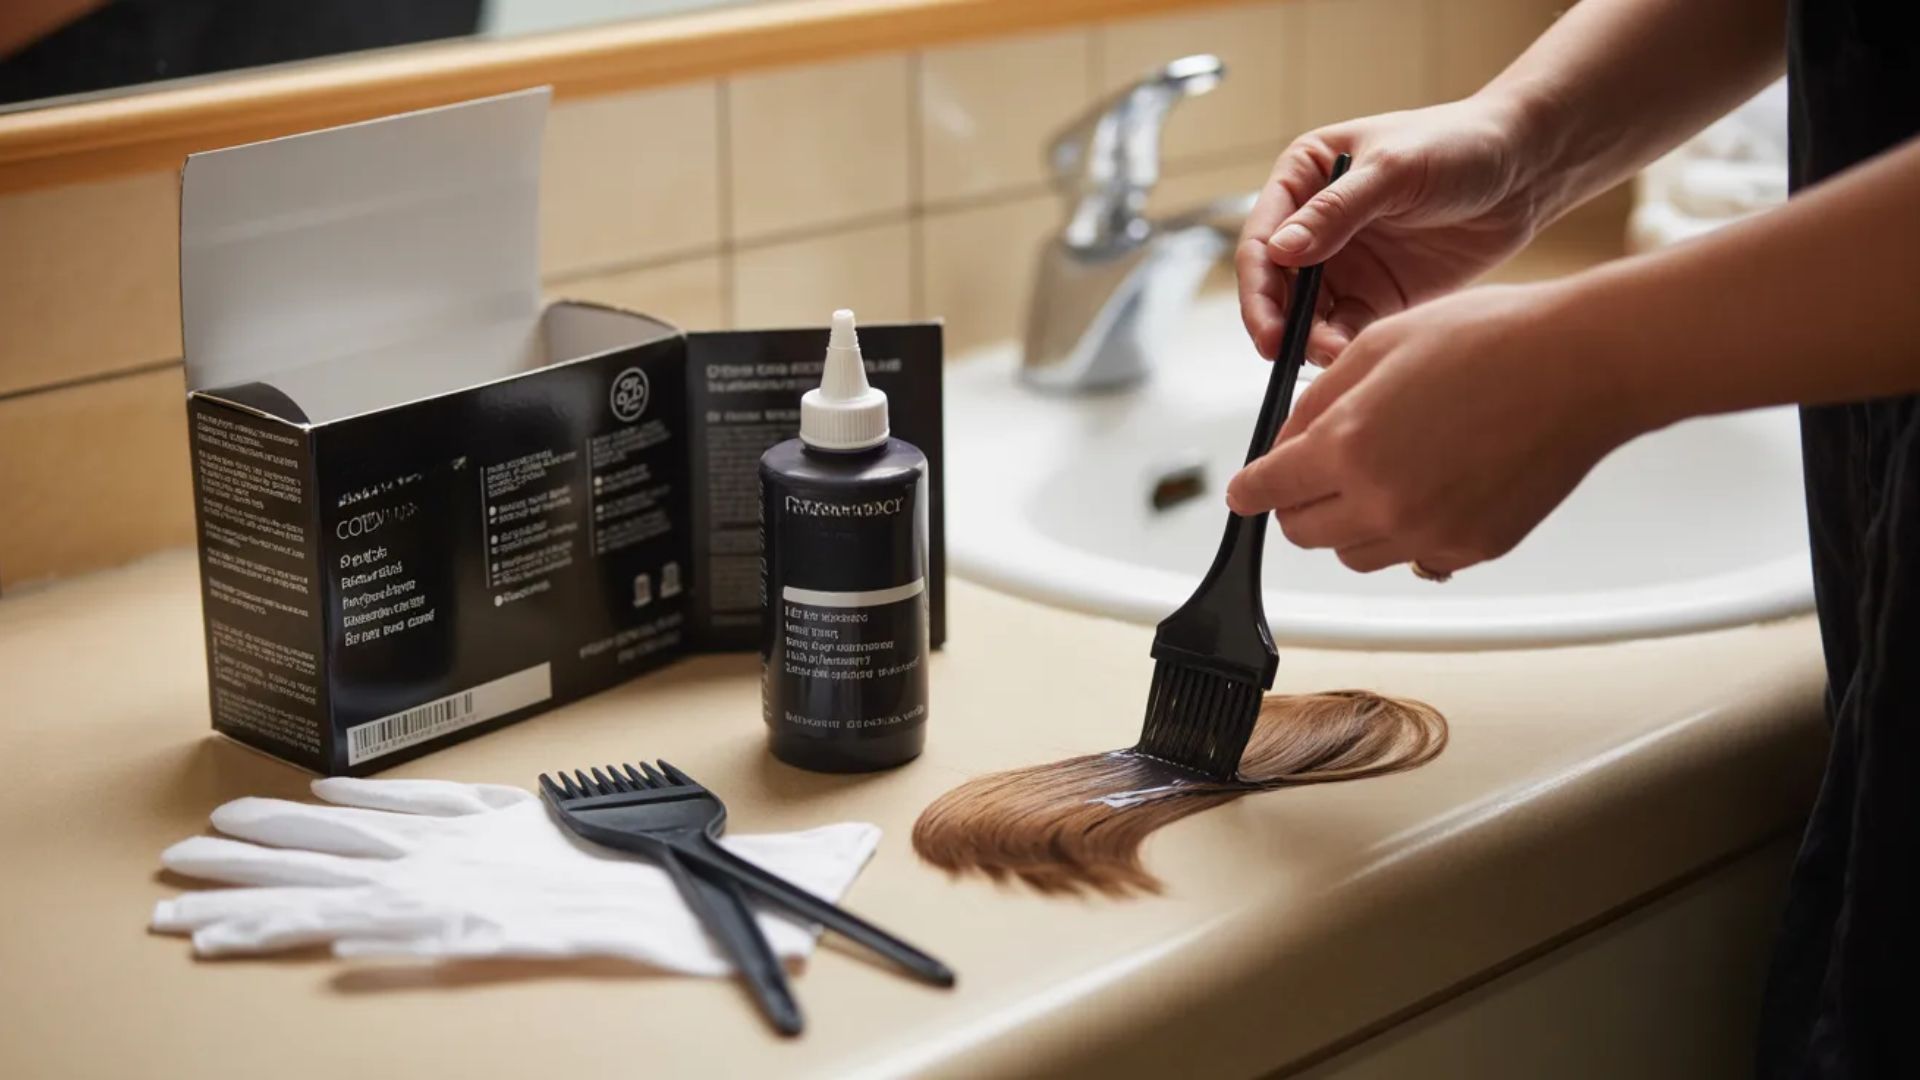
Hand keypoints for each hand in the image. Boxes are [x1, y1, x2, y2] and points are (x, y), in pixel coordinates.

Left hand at [1226, 283, 1644, 575]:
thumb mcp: (1379, 345)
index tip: (1246, 490)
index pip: (1264, 492)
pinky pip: (1413, 559)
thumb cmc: (1490, 339)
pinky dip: (1406, 533)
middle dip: (1298, 502)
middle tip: (1318, 469)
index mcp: (1347, 448)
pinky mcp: (1471, 549)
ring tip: (1385, 470)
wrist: (1581, 366)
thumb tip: (1284, 441)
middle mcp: (1382, 503)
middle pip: (1301, 533)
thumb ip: (1318, 402)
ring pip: (1353, 554)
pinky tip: (1431, 486)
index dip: (1249, 489)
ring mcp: (1428, 534)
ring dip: (1350, 523)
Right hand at [1237, 98, 1546, 362]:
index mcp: (1304, 179)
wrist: (1525, 168)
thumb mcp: (1394, 170)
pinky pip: (1345, 329)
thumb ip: (1336, 211)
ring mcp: (1344, 263)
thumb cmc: (1458, 143)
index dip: (1258, 286)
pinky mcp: (1376, 295)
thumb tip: (1279, 253)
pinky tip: (1355, 357)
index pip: (1262, 239)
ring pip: (1307, 314)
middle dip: (1278, 322)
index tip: (1268, 325)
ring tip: (1332, 357)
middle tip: (1285, 354)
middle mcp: (1314, 224)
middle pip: (1276, 286)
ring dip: (1310, 339)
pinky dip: (1343, 347)